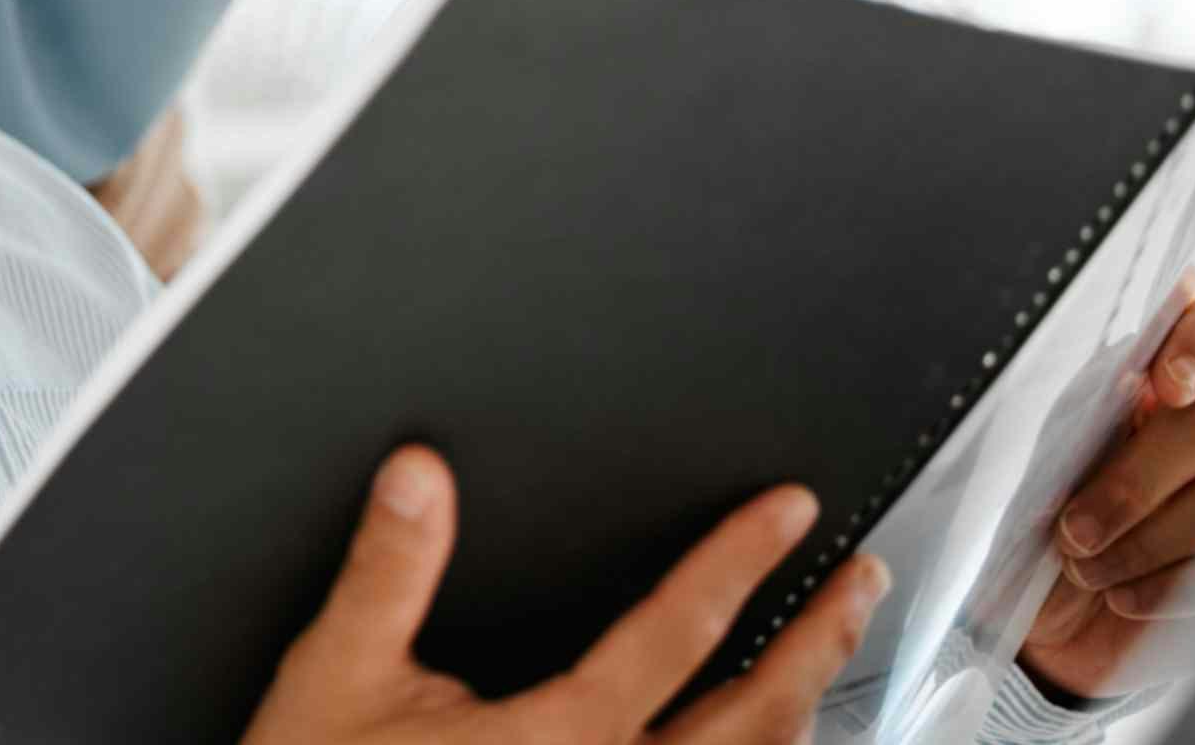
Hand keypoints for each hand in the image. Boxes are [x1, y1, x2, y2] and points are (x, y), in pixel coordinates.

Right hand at [243, 448, 888, 744]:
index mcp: (554, 739)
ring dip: (803, 709)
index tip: (787, 512)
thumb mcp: (336, 673)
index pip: (676, 634)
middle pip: (752, 718)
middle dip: (816, 642)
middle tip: (858, 581)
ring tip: (829, 657)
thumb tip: (420, 476)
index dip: (740, 563)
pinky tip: (760, 741)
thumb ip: (387, 571)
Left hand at [1021, 275, 1194, 702]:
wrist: (1063, 605)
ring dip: (1149, 541)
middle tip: (1075, 531)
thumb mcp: (1052, 463)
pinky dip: (1176, 587)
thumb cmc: (1059, 510)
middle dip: (1136, 481)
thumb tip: (1125, 396)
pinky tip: (1127, 597)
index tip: (1164, 383)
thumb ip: (1088, 425)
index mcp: (1168, 362)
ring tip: (1089, 570)